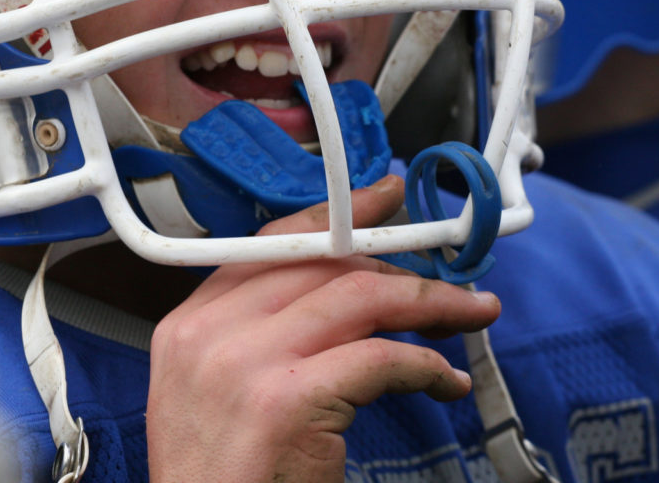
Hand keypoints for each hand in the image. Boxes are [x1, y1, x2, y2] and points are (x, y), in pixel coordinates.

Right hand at [146, 174, 500, 482]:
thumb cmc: (220, 479)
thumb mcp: (211, 392)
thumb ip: (254, 334)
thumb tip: (334, 295)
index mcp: (189, 325)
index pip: (269, 245)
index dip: (333, 216)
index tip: (380, 202)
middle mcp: (210, 333)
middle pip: (322, 263)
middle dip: (397, 263)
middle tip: (447, 277)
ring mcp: (246, 363)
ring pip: (360, 297)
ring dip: (429, 302)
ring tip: (470, 314)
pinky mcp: (288, 401)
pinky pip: (380, 358)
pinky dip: (425, 365)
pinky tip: (445, 382)